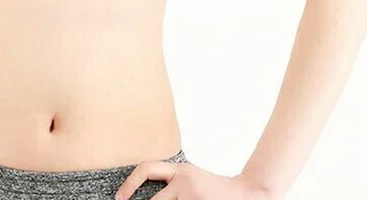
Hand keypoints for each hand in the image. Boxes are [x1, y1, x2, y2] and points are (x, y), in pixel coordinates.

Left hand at [114, 159, 277, 199]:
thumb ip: (172, 185)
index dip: (130, 183)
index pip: (147, 168)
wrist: (246, 194)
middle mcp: (184, 182)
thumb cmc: (215, 190)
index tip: (120, 198)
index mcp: (180, 171)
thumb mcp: (192, 180)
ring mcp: (191, 197)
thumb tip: (147, 197)